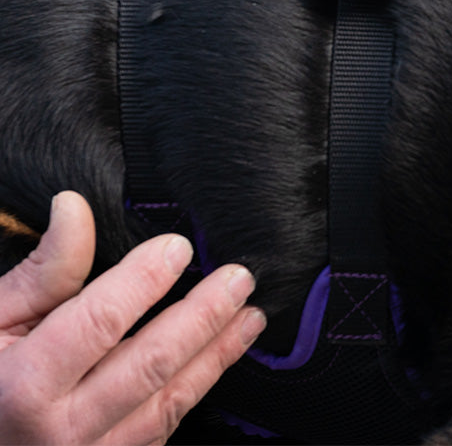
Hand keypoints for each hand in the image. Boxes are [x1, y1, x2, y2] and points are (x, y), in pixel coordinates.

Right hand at [0, 190, 265, 444]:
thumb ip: (43, 270)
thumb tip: (75, 206)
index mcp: (23, 386)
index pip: (99, 322)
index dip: (144, 280)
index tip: (179, 247)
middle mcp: (58, 432)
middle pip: (150, 364)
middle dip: (203, 316)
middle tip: (239, 278)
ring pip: (168, 402)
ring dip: (217, 355)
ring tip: (250, 316)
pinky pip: (162, 428)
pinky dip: (197, 389)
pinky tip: (220, 358)